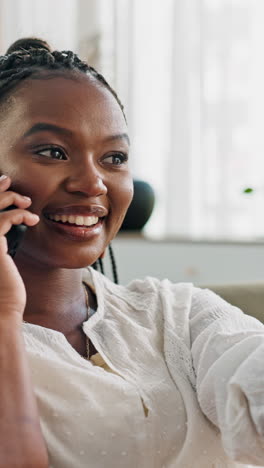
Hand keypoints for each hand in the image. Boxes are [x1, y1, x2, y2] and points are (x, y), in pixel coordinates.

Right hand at [0, 176, 38, 318]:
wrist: (2, 310)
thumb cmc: (4, 288)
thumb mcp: (0, 257)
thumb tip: (9, 221)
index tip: (3, 185)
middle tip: (9, 180)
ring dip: (10, 198)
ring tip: (26, 201)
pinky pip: (3, 219)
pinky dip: (19, 214)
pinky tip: (32, 219)